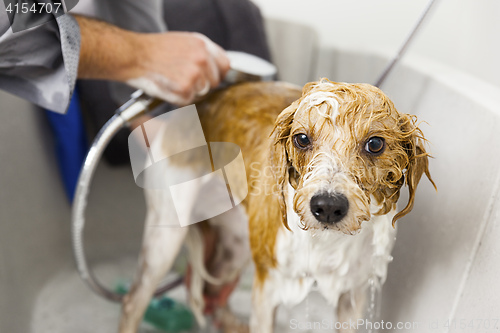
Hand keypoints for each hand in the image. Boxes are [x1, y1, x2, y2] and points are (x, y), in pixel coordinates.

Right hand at [75, 16, 229, 104]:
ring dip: (188, 92)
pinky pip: (188, 101)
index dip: (217, 74)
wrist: (133, 55)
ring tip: (172, 80)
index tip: (209, 78)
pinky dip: (177, 98)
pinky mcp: (185, 89)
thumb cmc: (153, 49)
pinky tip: (167, 86)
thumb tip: (215, 67)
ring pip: (202, 93)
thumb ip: (201, 53)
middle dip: (201, 85)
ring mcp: (195, 74)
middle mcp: (202, 58)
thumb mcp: (183, 42)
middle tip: (182, 79)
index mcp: (202, 44)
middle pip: (214, 82)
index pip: (225, 65)